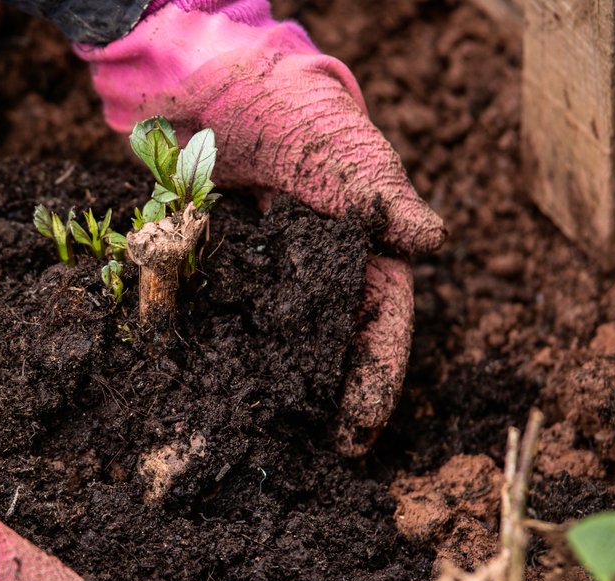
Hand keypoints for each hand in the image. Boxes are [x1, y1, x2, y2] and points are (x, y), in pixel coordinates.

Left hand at [77, 0, 444, 453]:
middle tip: (297, 464)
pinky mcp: (202, 268)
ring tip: (242, 440)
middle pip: (320, 348)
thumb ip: (376, 192)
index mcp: (358, 253)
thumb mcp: (337, 146)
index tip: (356, 438)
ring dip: (255, 389)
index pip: (377, 325)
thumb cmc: (292, 107)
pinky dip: (193, 347)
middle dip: (313, 405)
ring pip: (261, 342)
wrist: (213, 82)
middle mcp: (308, 274)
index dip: (371, 383)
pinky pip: (199, 315)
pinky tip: (182, 384)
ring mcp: (253, 276)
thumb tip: (431, 241)